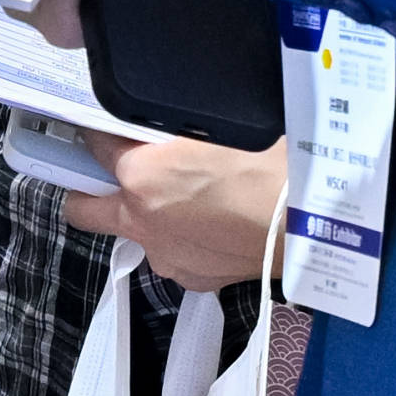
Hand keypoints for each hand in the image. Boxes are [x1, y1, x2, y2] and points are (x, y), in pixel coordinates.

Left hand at [65, 133, 287, 294]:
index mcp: (140, 176)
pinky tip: (217, 223)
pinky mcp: (194, 278)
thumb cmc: (271, 164)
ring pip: (136, 233)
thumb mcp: (218, 124)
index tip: (110, 127)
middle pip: (84, 208)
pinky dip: (184, 239)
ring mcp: (166, 256)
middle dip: (91, 189)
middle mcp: (142, 222)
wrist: (311, 223)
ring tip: (191, 198)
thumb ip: (173, 125)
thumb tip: (159, 117)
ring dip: (148, 215)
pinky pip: (175, 253)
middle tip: (117, 172)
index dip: (102, 133)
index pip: (95, 146)